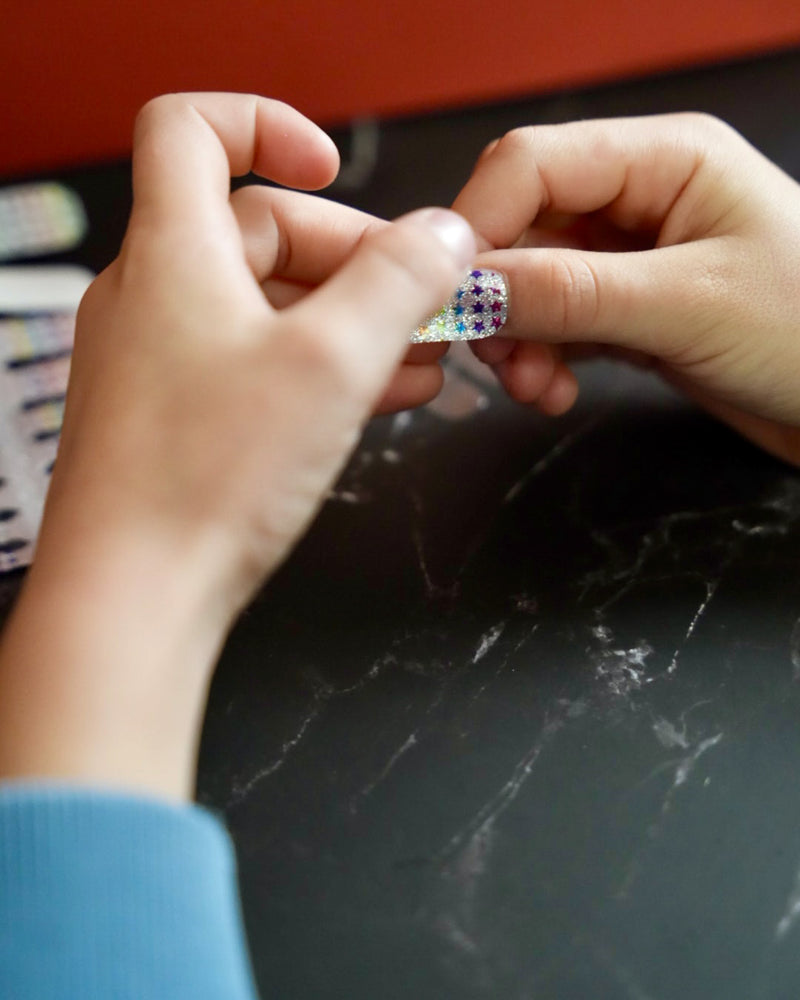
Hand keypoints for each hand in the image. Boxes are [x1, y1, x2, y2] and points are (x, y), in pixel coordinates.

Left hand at [0, 93, 475, 797]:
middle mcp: (155, 295)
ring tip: (424, 357)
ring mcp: (162, 358)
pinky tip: (382, 397)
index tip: (334, 169)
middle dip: (355, 258)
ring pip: (270, 307)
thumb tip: (444, 234)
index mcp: (174, 252)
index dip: (267, 125)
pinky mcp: (177, 414)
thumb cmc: (206, 479)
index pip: (192, 130)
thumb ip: (400, 282)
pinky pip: (257, 363)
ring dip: (351, 321)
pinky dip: (319, 366)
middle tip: (424, 302)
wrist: (135, 596)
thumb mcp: (333, 362)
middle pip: (262, 231)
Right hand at [453, 113, 799, 463]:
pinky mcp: (629, 311)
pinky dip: (541, 359)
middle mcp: (641, 199)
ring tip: (533, 387)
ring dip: (516, 338)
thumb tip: (470, 289)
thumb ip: (574, 293)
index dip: (477, 224)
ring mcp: (631, 259)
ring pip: (530, 283)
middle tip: (494, 354)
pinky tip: (554, 391)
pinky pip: (556, 324)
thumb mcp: (689, 307)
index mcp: (665, 159)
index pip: (531, 164)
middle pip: (521, 226)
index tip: (449, 295)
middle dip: (498, 295)